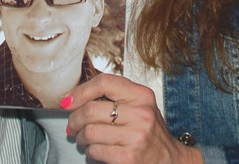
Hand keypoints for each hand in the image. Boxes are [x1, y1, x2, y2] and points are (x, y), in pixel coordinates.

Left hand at [62, 74, 202, 163]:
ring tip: (83, 139)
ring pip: (90, 132)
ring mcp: (136, 137)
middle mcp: (141, 114)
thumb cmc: (149, 130)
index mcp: (141, 95)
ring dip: (80, 137)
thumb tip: (73, 98)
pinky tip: (94, 150)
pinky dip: (89, 152)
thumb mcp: (139, 105)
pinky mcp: (129, 158)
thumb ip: (113, 96)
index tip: (68, 101)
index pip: (104, 82)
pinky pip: (95, 151)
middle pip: (91, 110)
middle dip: (74, 119)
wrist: (170, 160)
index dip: (80, 91)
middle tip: (72, 125)